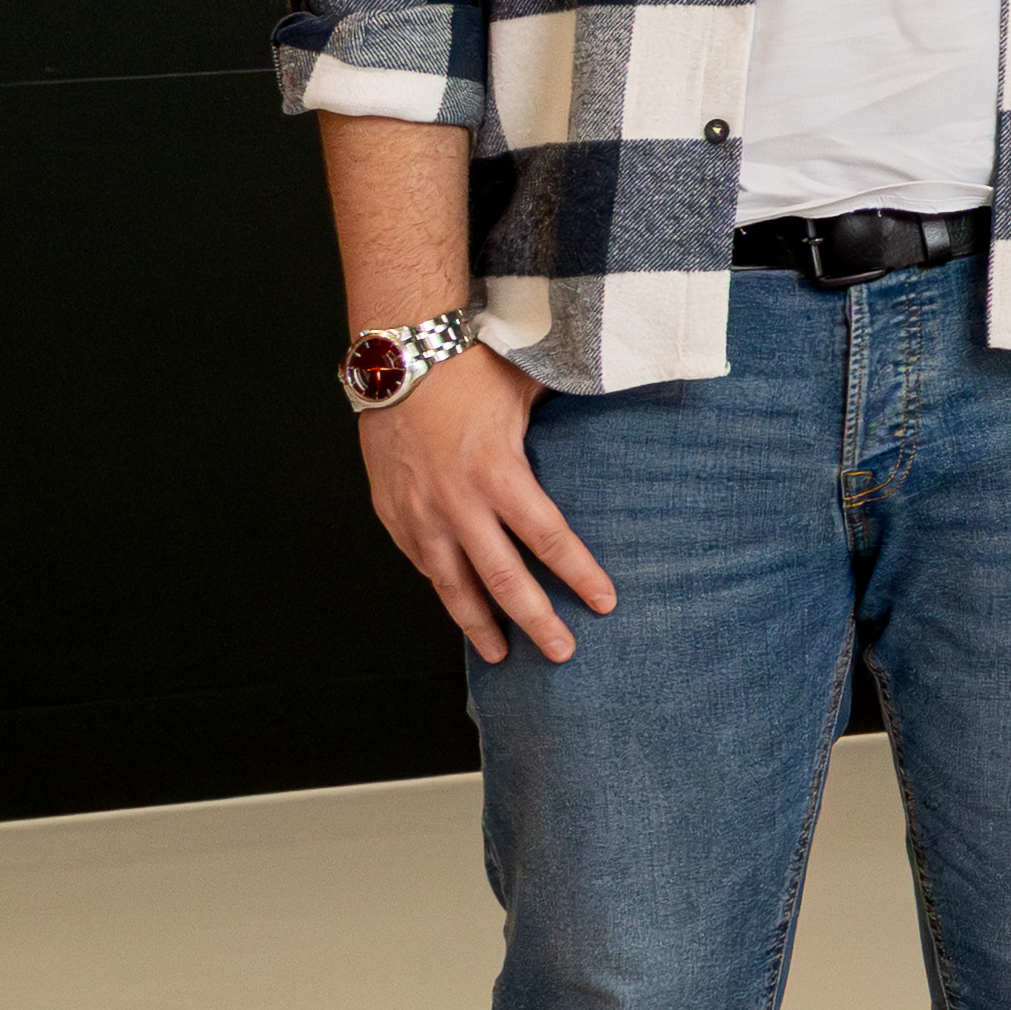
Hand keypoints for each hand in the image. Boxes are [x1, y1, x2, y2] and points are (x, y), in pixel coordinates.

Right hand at [354, 341, 615, 662]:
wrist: (397, 354)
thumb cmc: (471, 365)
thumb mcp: (530, 389)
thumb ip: (568, 418)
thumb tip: (619, 418)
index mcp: (497, 471)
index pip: (547, 538)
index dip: (579, 575)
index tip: (605, 603)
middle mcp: (455, 501)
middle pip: (501, 578)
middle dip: (535, 620)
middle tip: (563, 652)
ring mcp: (418, 511)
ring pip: (451, 583)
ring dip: (478, 623)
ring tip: (500, 655)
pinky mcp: (390, 511)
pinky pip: (421, 562)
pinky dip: (442, 588)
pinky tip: (460, 607)